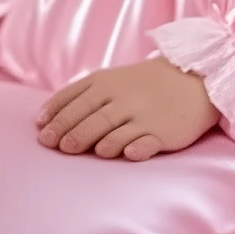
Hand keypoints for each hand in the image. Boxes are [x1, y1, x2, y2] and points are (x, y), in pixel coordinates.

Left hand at [37, 59, 219, 160]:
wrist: (194, 78)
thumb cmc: (144, 84)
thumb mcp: (111, 80)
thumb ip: (81, 95)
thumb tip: (44, 119)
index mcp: (105, 83)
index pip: (74, 98)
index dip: (55, 115)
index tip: (40, 129)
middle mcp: (122, 98)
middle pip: (90, 116)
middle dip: (67, 131)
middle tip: (52, 145)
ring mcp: (143, 115)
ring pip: (113, 129)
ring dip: (92, 140)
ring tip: (74, 150)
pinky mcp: (162, 132)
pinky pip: (146, 142)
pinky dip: (134, 148)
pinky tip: (124, 155)